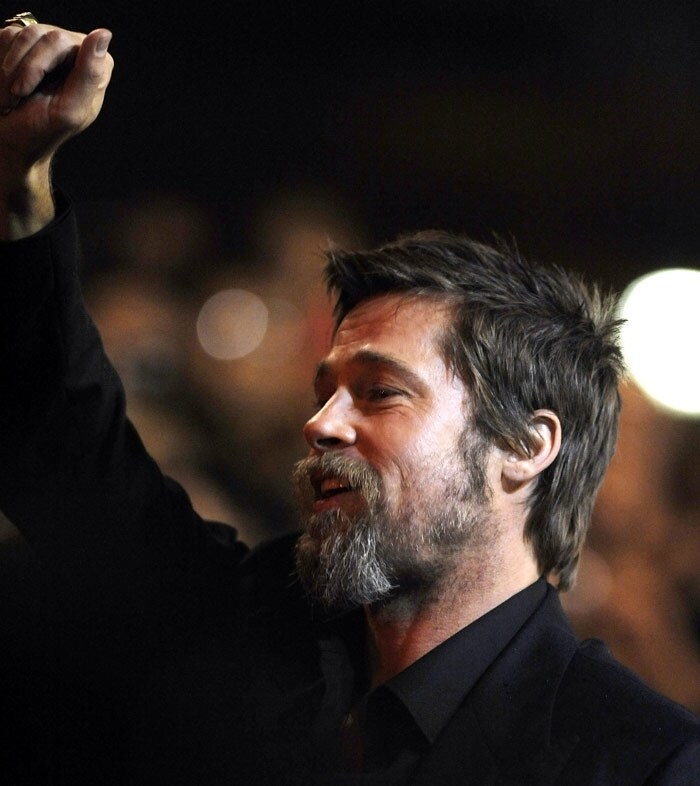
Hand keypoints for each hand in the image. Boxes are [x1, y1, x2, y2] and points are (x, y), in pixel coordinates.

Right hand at [0, 23, 112, 237]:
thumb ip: (89, 75)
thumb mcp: (68, 110)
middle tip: (15, 96)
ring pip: (20, 35)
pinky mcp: (23, 47)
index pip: (64, 42)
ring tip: (10, 96)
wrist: (7, 141)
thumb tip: (103, 34)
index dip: (39, 64)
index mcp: (93, 71)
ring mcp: (48, 49)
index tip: (27, 91)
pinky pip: (5, 37)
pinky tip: (5, 86)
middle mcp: (74, 55)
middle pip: (40, 35)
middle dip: (22, 70)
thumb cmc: (38, 132)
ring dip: (7, 69)